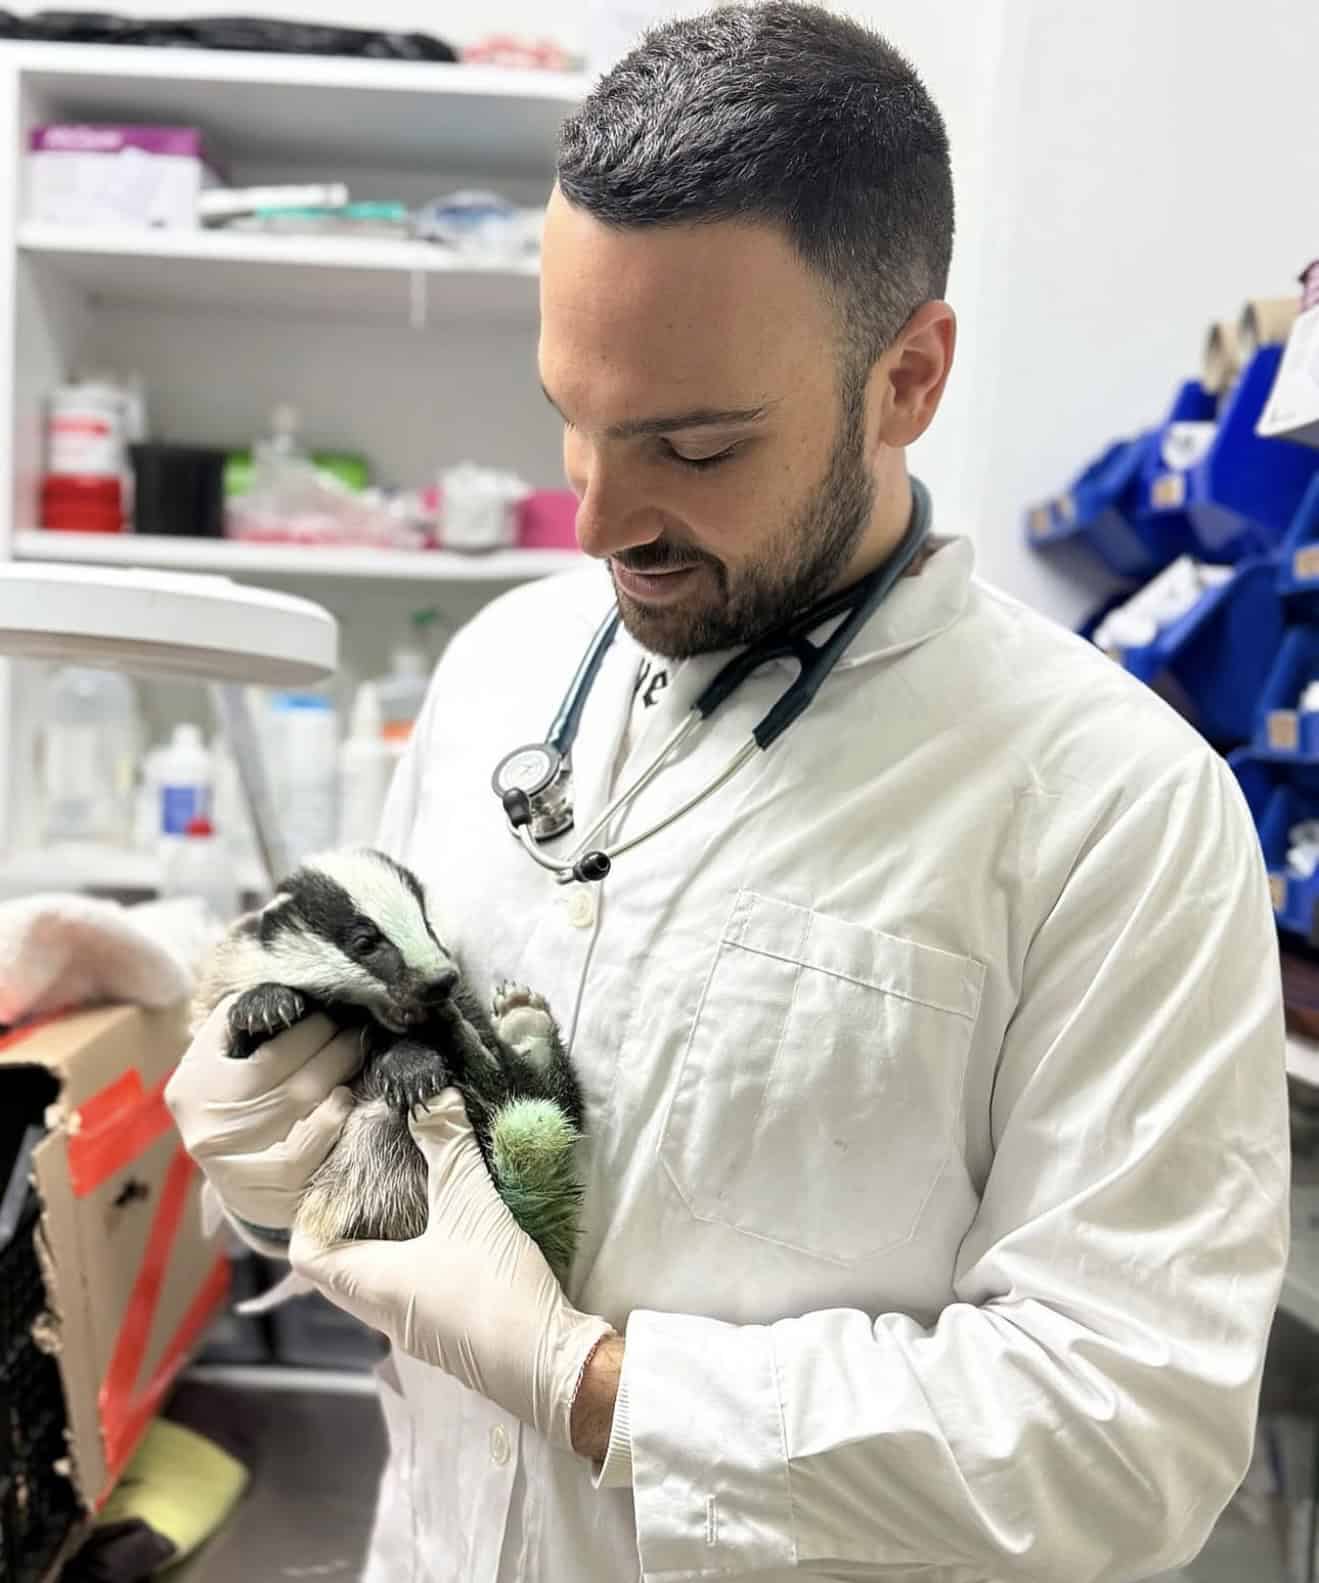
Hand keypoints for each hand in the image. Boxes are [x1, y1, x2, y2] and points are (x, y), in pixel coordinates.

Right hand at [164, 996, 362, 1234]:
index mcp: (194, 1087)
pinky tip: (343, 1101)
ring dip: (339, 1073)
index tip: (328, 1009)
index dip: (304, 1024)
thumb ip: (236, 1021)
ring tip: (355, 1053)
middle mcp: (211, 1127)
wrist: (234, 1180)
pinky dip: (329, 1123)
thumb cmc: (230, 1102)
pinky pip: (303, 1154)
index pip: (260, 1045)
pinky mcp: (265, 1194)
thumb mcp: (215, 1061)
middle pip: (286, 1074)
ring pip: (301, 1105)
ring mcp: (237, 1164)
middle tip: (356, 1028)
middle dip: (332, 1044)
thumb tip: (279, 983)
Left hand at [289, 1087, 615, 1451]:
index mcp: (369, 1285)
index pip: (304, 1254)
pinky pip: (408, 1288)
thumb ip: (448, 1144)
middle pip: (336, 1266)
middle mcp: (380, 1313)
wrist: (550, 1365)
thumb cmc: (492, 1287)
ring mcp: (413, 1328)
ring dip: (382, 1237)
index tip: (332, 1173)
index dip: (309, 1213)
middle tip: (368, 1172)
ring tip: (406, 1189)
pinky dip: (413, 1254)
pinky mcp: (446, 1332)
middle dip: (347, 1219)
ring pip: (374, 1278)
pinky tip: (445, 1226)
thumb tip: (429, 1093)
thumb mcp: (471, 1203)